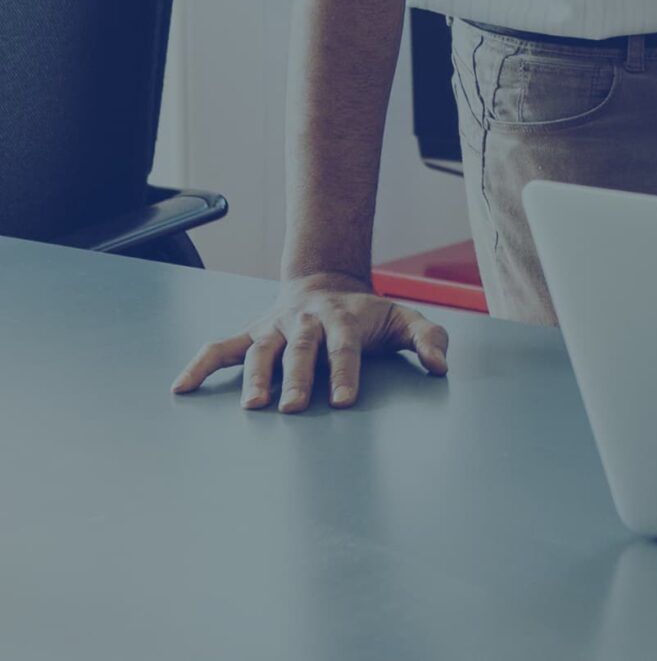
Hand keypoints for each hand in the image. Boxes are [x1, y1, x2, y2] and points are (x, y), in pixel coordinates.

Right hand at [171, 272, 449, 410]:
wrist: (327, 283)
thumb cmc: (368, 314)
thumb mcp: (404, 318)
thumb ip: (428, 338)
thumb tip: (440, 367)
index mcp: (342, 318)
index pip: (344, 345)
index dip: (345, 371)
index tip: (344, 400)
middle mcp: (304, 321)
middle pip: (300, 348)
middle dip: (298, 377)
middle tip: (294, 407)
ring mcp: (274, 327)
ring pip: (260, 349)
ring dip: (254, 376)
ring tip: (253, 406)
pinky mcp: (251, 334)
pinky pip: (220, 348)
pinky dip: (200, 365)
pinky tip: (182, 387)